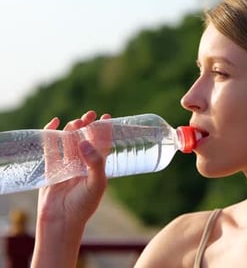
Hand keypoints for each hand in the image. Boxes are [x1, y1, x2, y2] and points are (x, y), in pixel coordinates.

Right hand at [37, 110, 110, 225]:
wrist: (61, 221)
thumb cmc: (83, 205)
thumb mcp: (97, 183)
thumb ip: (95, 162)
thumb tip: (85, 142)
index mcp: (97, 168)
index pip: (103, 145)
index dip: (105, 131)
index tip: (106, 117)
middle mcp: (83, 165)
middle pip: (86, 139)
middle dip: (88, 126)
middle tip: (90, 115)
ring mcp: (67, 165)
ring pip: (69, 141)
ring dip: (72, 129)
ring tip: (77, 121)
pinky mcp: (51, 168)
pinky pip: (51, 147)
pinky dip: (51, 134)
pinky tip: (54, 122)